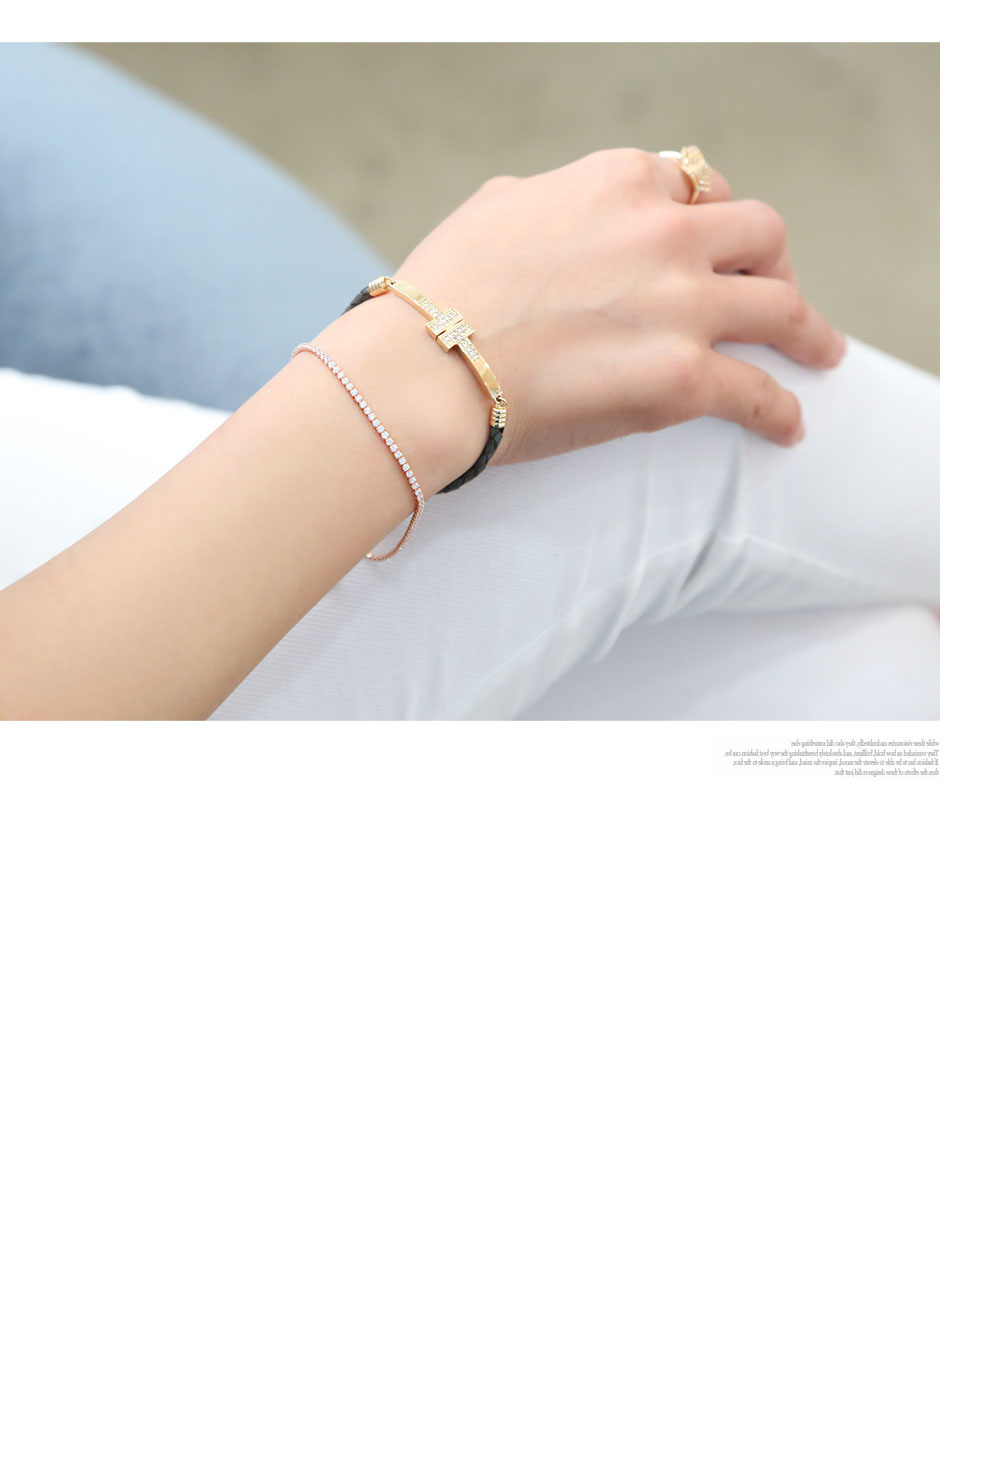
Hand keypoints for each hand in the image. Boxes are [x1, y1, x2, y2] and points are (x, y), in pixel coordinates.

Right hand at [392, 148, 846, 463]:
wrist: (426, 369)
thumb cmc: (442, 297)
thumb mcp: (496, 210)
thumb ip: (547, 201)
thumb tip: (551, 211)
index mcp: (619, 181)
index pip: (696, 186)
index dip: (712, 218)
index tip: (716, 245)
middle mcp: (665, 230)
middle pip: (760, 233)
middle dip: (774, 262)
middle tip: (775, 292)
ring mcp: (683, 303)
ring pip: (783, 306)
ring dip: (808, 330)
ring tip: (820, 352)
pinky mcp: (683, 376)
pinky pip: (758, 391)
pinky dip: (780, 409)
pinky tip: (788, 425)